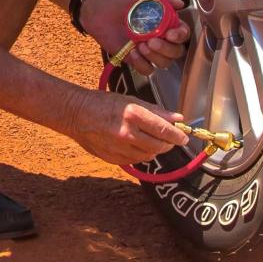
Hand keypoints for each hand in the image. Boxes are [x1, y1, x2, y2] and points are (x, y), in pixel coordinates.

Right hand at [64, 89, 188, 164]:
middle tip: (171, 139)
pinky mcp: (113, 158)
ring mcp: (119, 148)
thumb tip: (176, 118)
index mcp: (133, 115)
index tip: (185, 137)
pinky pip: (136, 160)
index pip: (163, 129)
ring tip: (154, 140)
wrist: (77, 115)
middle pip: (158, 146)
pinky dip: (142, 154)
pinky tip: (139, 145)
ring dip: (156, 149)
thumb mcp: (131, 101)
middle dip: (168, 143)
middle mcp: (127, 134)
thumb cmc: (104, 103)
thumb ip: (155, 111)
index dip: (177, 135)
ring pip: (148, 155)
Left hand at [81, 0, 190, 75]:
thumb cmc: (122, 1)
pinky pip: (147, 69)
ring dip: (155, 57)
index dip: (180, 36)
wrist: (100, 10)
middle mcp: (160, 38)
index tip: (171, 34)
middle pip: (176, 52)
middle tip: (152, 40)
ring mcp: (149, 50)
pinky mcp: (136, 59)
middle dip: (167, 49)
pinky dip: (142, 64)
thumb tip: (180, 3)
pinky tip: (133, 52)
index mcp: (166, 23)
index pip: (183, 34)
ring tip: (141, 45)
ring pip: (164, 63)